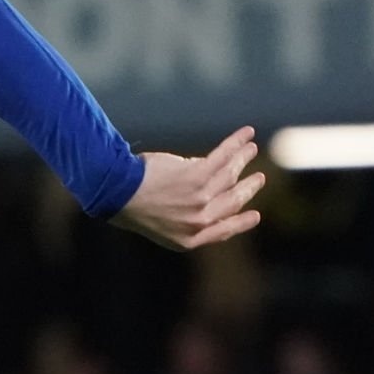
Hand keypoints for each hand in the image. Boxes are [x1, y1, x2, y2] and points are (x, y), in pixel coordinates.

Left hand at [115, 127, 264, 251]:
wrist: (115, 194)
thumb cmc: (130, 204)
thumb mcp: (158, 219)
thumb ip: (182, 208)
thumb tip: (200, 174)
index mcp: (188, 239)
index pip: (222, 231)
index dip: (241, 223)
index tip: (255, 215)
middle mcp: (198, 222)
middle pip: (232, 202)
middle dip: (248, 189)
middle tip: (259, 179)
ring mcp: (200, 200)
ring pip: (230, 176)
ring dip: (243, 159)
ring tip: (251, 149)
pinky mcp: (198, 177)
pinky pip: (223, 156)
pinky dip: (236, 142)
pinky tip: (246, 134)